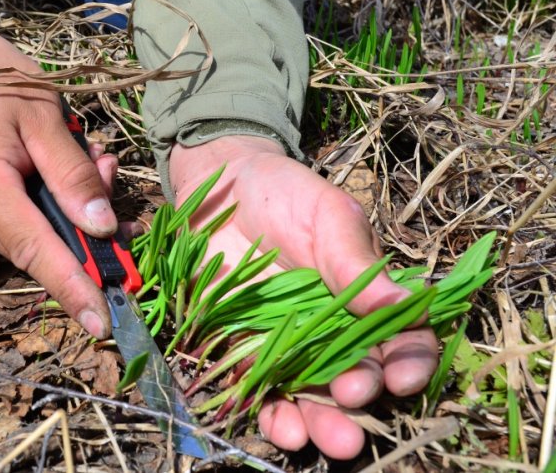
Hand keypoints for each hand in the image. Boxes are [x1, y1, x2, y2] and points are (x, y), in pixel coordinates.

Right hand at [0, 3, 116, 338]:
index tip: (103, 324)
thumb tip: (103, 229)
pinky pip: (25, 225)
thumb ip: (73, 175)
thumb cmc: (1, 80)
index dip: (72, 288)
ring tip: (94, 160)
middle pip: (40, 247)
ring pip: (37, 238)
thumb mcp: (47, 116)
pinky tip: (73, 171)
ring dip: (76, 214)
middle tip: (112, 175)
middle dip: (89, 232)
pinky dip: (57, 208)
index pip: (35, 249)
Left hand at [170, 136, 438, 459]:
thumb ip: (356, 261)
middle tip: (354, 403)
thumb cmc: (282, 192)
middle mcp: (333, 330)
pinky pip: (262, 392)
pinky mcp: (245, 350)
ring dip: (322, 422)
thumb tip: (408, 305)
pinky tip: (282, 430)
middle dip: (360, 400)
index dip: (408, 362)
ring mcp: (289, 344)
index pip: (402, 339)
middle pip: (359, 378)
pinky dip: (274, 416)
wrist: (218, 187)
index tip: (401, 378)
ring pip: (314, 396)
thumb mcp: (327, 214)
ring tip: (323, 440)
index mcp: (365, 297)